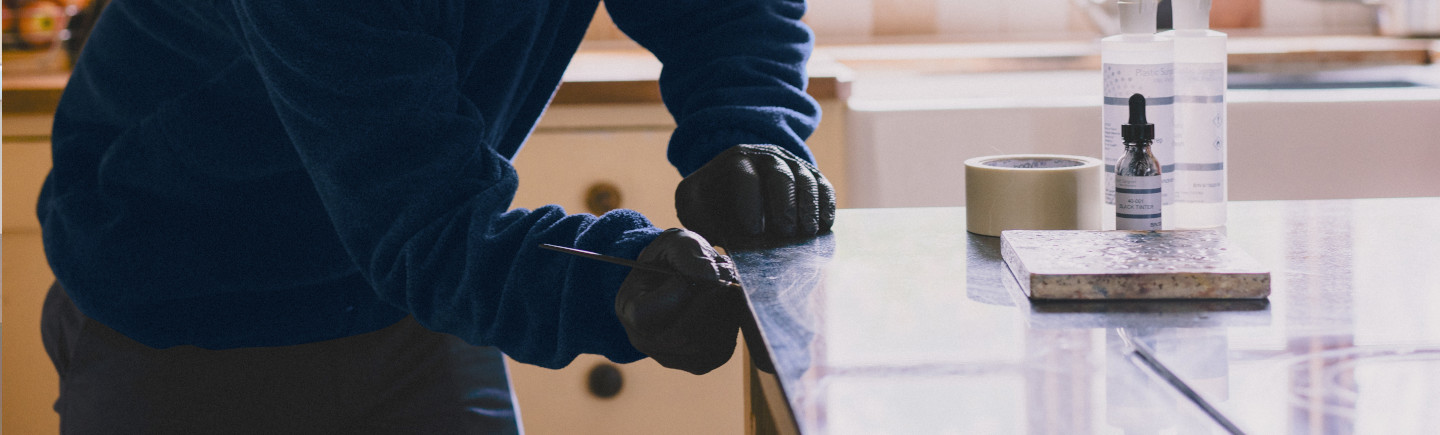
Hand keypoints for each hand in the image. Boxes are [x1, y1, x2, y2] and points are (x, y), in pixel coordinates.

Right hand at [615, 229, 744, 374]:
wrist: (677, 275)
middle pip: (683, 335)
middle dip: (711, 303)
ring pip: (706, 345)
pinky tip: (729, 303)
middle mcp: (645, 340)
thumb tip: (712, 278)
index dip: (677, 291)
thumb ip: (688, 254)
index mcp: (629, 308)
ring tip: (726, 285)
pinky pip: (721, 351)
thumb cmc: (672, 257)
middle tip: (724, 275)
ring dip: (725, 312)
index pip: (646, 314)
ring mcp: (671, 357)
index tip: (693, 273)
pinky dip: (731, 325)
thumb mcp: (675, 243)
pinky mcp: (698, 363)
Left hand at [676, 144, 835, 247]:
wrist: (733, 191)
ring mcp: (791, 163)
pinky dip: (826, 205)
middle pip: (781, 175)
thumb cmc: (711, 204)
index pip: (746, 176)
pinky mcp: (810, 176)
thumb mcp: (693, 206)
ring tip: (807, 232)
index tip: (754, 231)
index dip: (751, 203)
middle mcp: (766, 156)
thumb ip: (696, 218)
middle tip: (786, 232)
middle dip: (785, 204)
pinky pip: (823, 186)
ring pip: (806, 179)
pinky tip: (824, 226)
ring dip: (809, 206)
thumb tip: (709, 241)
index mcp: (735, 161)